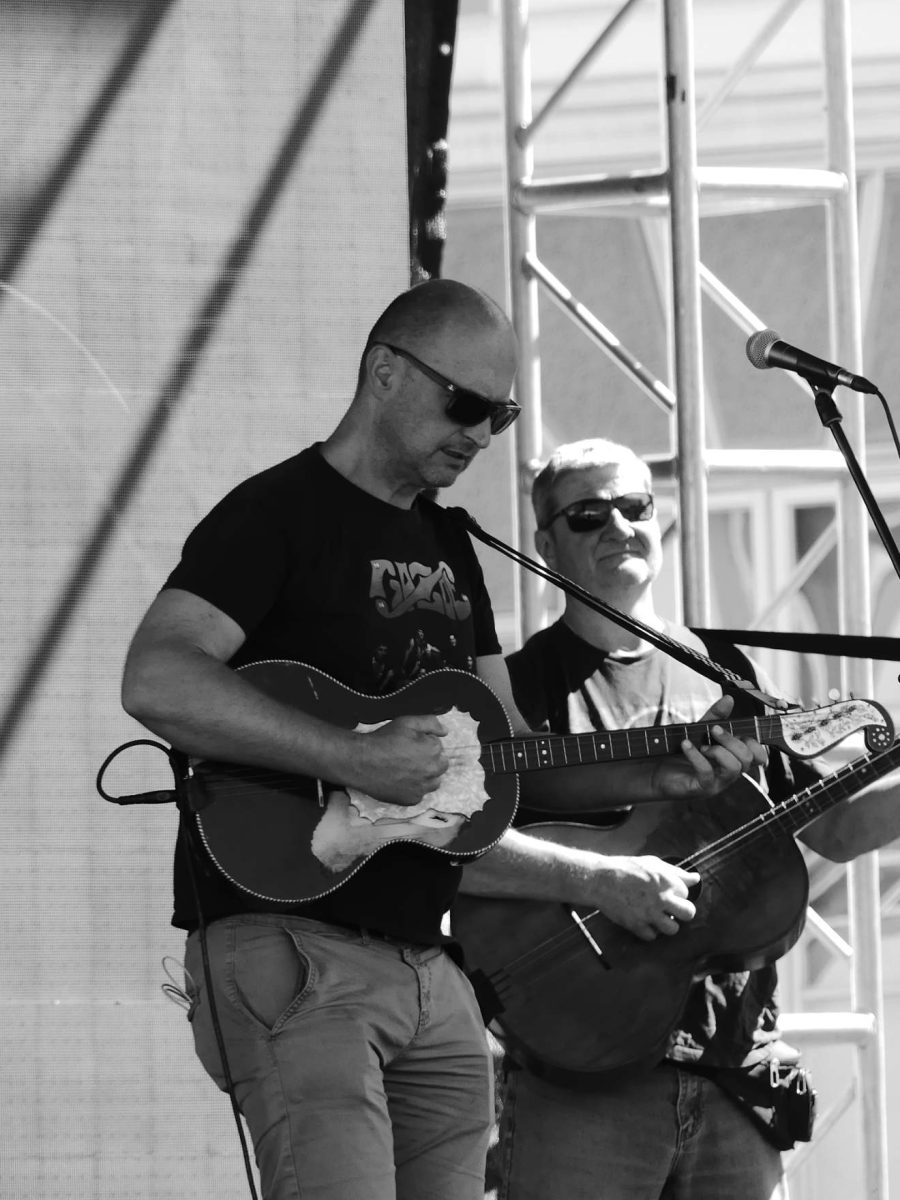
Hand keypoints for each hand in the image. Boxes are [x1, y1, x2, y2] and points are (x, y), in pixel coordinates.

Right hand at [352, 714, 447, 805]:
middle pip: (439, 765)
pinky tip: (401, 780)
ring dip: (425, 775)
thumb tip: (445, 731)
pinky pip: (419, 794)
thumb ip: (430, 723)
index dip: (425, 744)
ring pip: (432, 782)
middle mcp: (432, 771)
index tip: (411, 744)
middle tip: (409, 757)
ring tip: (406, 769)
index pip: (438, 747)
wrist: (361, 761)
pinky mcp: (411, 800)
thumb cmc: (384, 740)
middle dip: (428, 760)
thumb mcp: (407, 722)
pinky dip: (413, 788)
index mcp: (434, 751)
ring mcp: (422, 788)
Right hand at [586, 854, 699, 940]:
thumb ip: (676, 872)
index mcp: (666, 881)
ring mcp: (649, 913)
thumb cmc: (626, 869)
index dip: (678, 893)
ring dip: (668, 924)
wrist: (600, 880)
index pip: (686, 893)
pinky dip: (649, 931)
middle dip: (683, 912)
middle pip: (689, 913)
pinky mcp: (636, 925)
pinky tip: (644, 921)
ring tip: (659, 918)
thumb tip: (696, 878)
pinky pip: (652, 936)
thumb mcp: (652, 864)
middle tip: (673, 910)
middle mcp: (661, 898)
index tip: (669, 893)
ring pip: (673, 929)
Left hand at [652, 695, 766, 799]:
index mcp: (733, 760)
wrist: (655, 772)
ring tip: (702, 744)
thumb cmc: (680, 754)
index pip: (759, 756)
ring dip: (719, 751)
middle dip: (732, 740)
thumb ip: (715, 716)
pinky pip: (707, 773)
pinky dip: (696, 756)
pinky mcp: (700, 788)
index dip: (754, 743)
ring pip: (734, 768)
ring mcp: (717, 783)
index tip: (736, 730)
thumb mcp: (699, 731)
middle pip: (748, 758)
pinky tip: (685, 745)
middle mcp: (729, 773)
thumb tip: (729, 698)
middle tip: (713, 730)